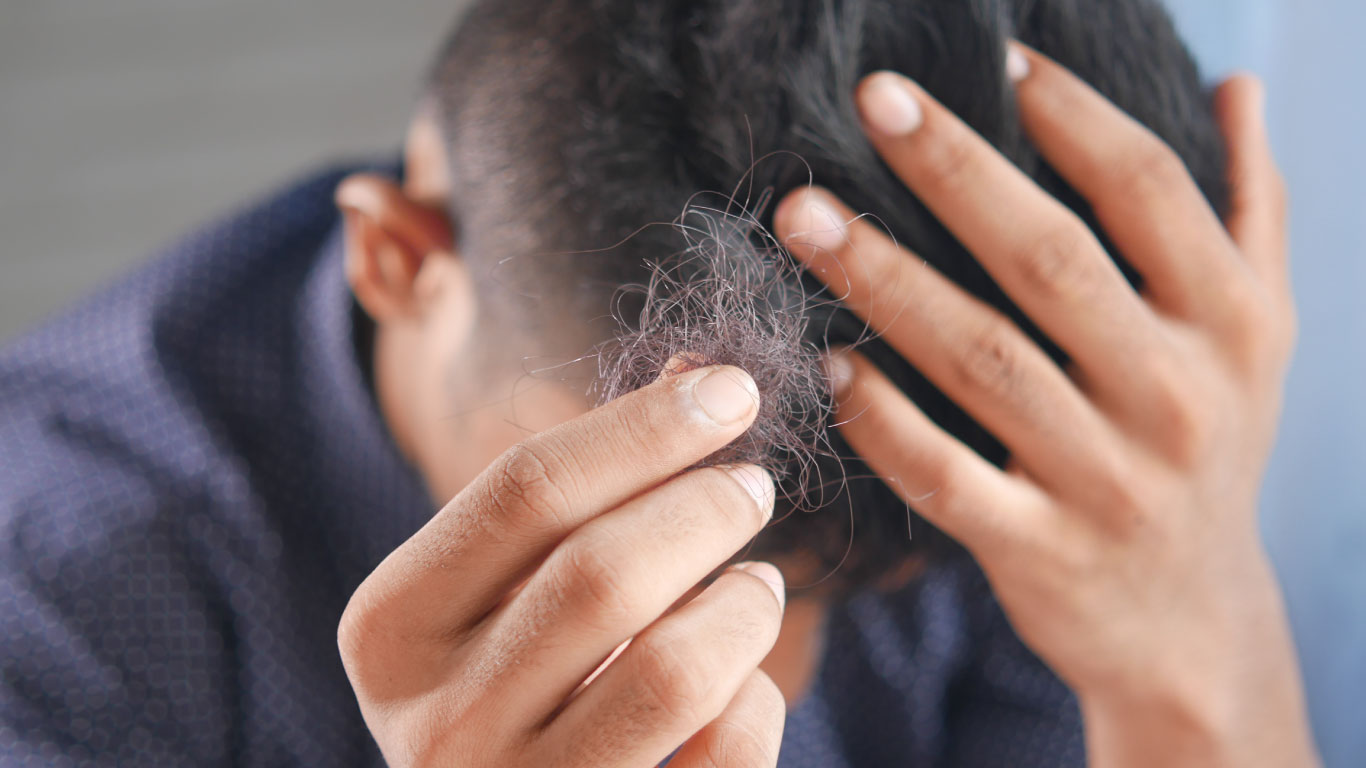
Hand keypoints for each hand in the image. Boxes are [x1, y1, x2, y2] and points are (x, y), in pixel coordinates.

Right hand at [338, 365, 786, 766]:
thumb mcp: (503, 588)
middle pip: (603, 573)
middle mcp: (438, 724)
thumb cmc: (512, 678)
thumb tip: (700, 379)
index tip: (731, 391)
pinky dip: (755, 699)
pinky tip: (741, 680)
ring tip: (756, 584)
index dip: (645, 429)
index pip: (526, 490)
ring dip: (743, 605)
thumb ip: (578, 493)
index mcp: (392, 629)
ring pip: (674, 668)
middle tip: (751, 486)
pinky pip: (722, 752)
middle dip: (704, 508)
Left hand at [774, 46, 1316, 766]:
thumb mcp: (1255, 336)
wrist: (1191, 622)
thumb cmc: (1209, 448)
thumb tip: (1237, 86)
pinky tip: (829, 363)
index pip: (1148, 191)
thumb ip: (1250, 211)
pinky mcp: (1039, 551)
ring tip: (804, 217)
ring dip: (885, 280)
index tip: (996, 56)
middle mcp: (1176, 396)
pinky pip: (946, 475)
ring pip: (982, 360)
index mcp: (1229, 324)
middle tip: (871, 100)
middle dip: (954, 171)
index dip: (1072, 116)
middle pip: (1050, 260)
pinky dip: (882, 419)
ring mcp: (1106, 480)